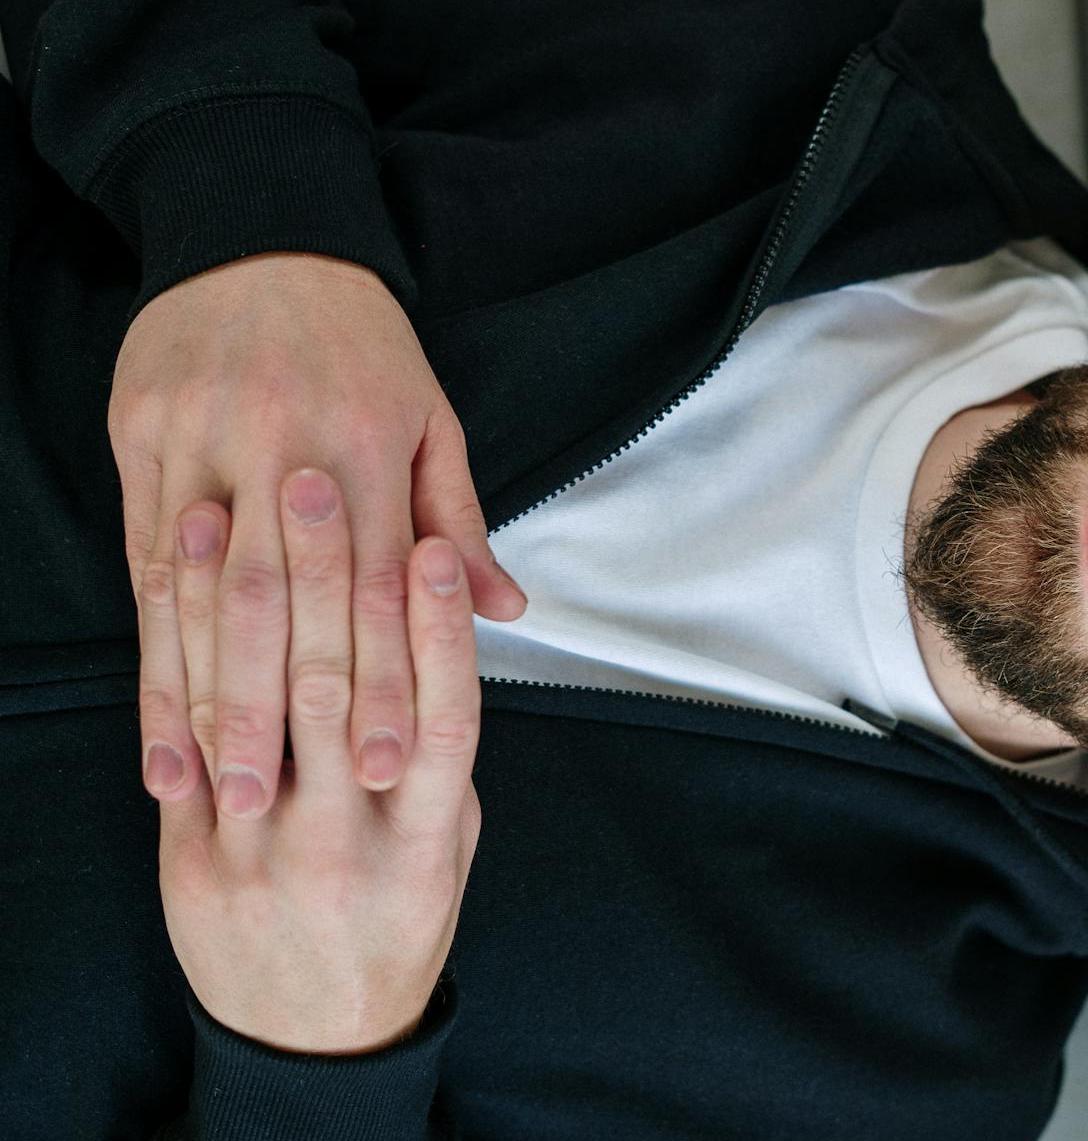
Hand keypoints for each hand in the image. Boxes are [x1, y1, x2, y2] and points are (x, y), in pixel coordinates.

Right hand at [112, 251, 524, 816]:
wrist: (260, 236)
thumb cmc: (363, 342)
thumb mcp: (430, 418)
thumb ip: (458, 522)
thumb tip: (506, 610)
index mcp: (366, 450)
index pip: (375, 589)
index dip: (379, 682)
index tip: (384, 767)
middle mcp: (282, 453)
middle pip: (280, 604)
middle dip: (280, 714)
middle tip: (281, 806)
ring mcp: (203, 450)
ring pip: (199, 594)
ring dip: (203, 699)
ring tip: (211, 786)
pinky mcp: (143, 449)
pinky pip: (144, 567)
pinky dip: (149, 650)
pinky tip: (155, 716)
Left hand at [147, 468, 481, 1053]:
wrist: (313, 1037)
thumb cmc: (397, 921)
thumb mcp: (452, 842)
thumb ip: (451, 749)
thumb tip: (472, 642)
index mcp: (432, 833)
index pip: (445, 711)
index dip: (439, 625)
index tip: (436, 546)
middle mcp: (353, 840)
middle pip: (345, 689)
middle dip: (330, 576)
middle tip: (319, 483)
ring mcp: (268, 853)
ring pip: (261, 706)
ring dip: (246, 596)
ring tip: (241, 508)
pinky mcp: (196, 862)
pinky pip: (190, 750)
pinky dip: (185, 658)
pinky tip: (183, 590)